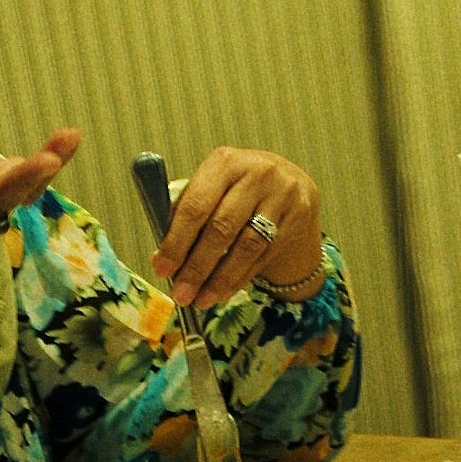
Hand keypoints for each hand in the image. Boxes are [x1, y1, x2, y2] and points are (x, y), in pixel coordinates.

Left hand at [152, 147, 324, 305]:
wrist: (289, 182)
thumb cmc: (237, 189)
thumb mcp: (212, 188)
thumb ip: (186, 216)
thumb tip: (161, 258)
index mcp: (225, 162)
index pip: (196, 205)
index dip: (177, 241)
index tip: (162, 268)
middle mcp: (257, 173)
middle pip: (222, 228)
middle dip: (197, 266)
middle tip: (181, 294)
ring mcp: (282, 194)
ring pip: (246, 246)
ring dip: (220, 279)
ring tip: (200, 300)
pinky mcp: (299, 215)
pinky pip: (265, 255)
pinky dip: (240, 278)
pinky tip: (223, 291)